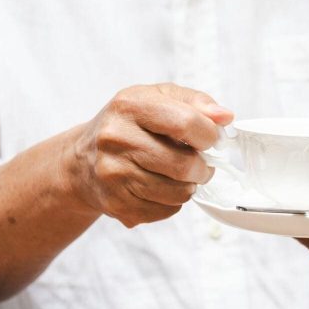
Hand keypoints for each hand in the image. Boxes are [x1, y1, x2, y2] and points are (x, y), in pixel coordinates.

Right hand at [71, 83, 232, 226]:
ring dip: (189, 186)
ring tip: (179, 175)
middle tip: (201, 164)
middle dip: (203, 167)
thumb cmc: (129, 125)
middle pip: (184, 164)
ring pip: (178, 192)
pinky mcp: (115, 203)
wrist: (82, 160)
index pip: (187, 123)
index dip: (210, 135)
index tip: (213, 139)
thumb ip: (196, 102)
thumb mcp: (158, 98)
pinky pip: (166, 210)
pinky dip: (172, 202)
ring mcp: (112, 174)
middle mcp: (115, 139)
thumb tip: (225, 117)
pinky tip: (160, 187)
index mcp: (129, 106)